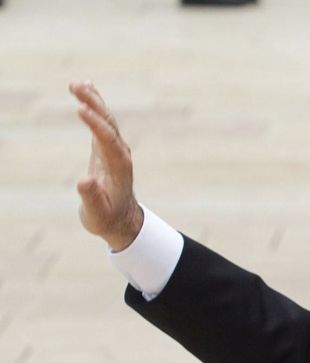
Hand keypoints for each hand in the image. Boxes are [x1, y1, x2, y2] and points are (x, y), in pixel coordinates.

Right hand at [70, 81, 143, 251]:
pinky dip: (94, 106)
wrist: (122, 220)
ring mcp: (115, 149)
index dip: (95, 124)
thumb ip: (91, 197)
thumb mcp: (97, 213)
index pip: (107, 140)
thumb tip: (84, 181)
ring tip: (77, 83)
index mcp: (119, 167)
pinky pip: (102, 122)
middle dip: (93, 104)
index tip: (80, 108)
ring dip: (93, 100)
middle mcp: (120, 154)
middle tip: (75, 86)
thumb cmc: (107, 219)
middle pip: (108, 124)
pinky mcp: (107, 148)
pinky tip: (87, 88)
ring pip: (106, 120)